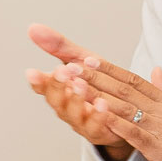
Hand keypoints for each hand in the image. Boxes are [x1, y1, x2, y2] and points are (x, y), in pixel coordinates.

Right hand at [25, 24, 128, 154]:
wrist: (129, 108)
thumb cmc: (101, 83)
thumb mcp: (80, 59)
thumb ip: (59, 46)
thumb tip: (32, 27)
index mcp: (60, 91)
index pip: (44, 87)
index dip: (38, 81)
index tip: (32, 72)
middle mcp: (68, 109)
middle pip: (56, 102)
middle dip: (57, 87)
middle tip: (62, 71)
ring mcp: (83, 123)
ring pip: (74, 115)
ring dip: (76, 100)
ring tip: (81, 85)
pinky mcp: (101, 133)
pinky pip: (97, 128)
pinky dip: (98, 116)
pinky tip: (103, 103)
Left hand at [64, 52, 161, 160]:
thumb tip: (157, 70)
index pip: (133, 79)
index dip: (109, 69)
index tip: (89, 59)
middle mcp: (159, 109)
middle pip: (123, 88)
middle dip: (95, 76)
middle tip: (72, 65)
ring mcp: (158, 127)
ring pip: (123, 106)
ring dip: (97, 95)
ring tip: (76, 84)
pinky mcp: (157, 147)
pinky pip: (132, 132)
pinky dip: (114, 122)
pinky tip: (97, 114)